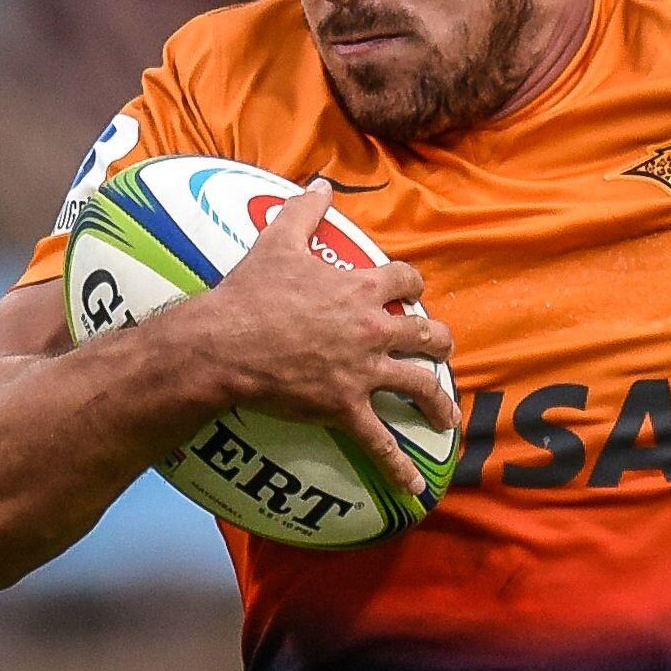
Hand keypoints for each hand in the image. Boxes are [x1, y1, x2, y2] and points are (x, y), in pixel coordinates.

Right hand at [190, 181, 457, 490]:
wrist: (225, 345)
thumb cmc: (248, 295)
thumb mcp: (277, 241)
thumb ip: (304, 210)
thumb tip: (320, 183)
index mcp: (359, 289)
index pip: (405, 280)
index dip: (412, 284)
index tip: (411, 291)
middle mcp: (371, 329)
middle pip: (426, 333)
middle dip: (437, 341)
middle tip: (437, 348)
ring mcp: (362, 371)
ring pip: (420, 385)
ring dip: (438, 401)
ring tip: (445, 416)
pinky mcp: (345, 407)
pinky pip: (379, 443)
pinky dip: (399, 468)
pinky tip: (416, 487)